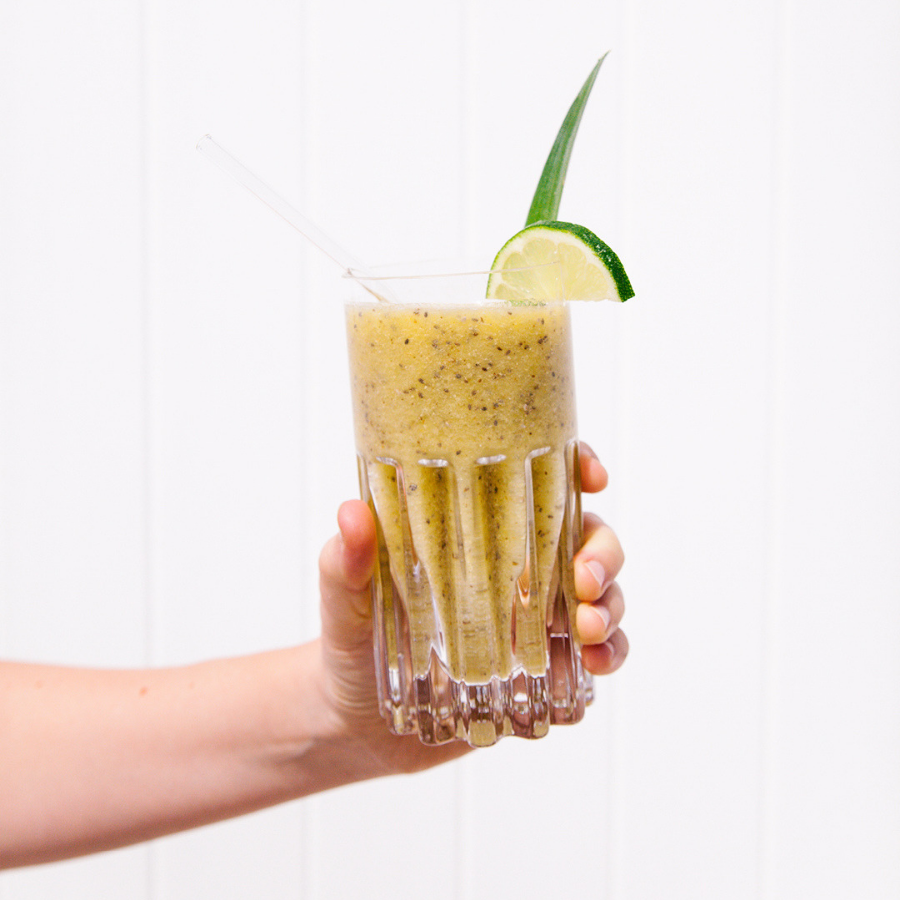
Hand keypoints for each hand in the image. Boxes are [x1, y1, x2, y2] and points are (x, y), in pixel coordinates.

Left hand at [316, 442, 626, 773]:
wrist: (355, 725)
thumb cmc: (351, 646)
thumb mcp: (345, 603)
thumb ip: (345, 564)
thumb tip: (352, 513)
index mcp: (479, 535)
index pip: (540, 486)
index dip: (578, 470)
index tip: (594, 476)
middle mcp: (516, 570)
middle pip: (587, 540)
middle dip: (603, 554)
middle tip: (586, 581)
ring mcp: (535, 620)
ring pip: (602, 597)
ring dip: (611, 609)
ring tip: (588, 632)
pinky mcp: (543, 670)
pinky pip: (594, 657)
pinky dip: (607, 658)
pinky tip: (593, 667)